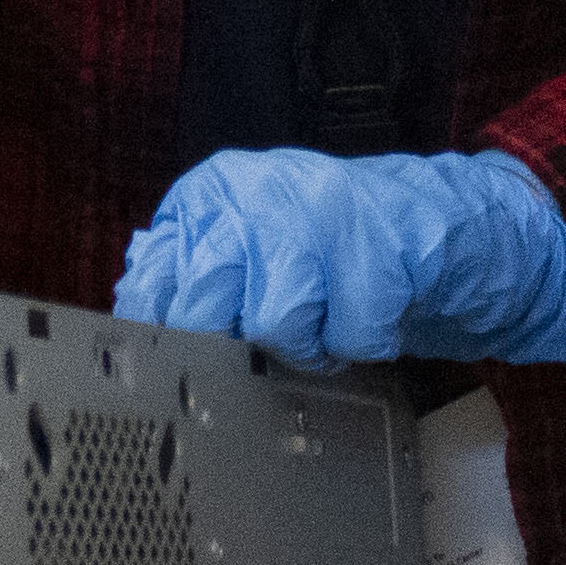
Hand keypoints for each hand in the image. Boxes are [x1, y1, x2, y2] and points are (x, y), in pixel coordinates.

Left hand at [112, 147, 565, 367]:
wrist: (433, 220)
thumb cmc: (324, 242)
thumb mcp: (245, 238)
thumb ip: (188, 266)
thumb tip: (132, 314)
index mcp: (211, 194)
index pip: (152, 278)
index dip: (154, 337)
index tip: (161, 371)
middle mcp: (255, 198)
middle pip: (202, 306)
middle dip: (227, 345)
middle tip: (257, 346)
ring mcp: (319, 220)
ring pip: (274, 326)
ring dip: (302, 348)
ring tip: (321, 330)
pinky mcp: (379, 253)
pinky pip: (346, 340)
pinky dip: (356, 347)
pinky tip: (364, 320)